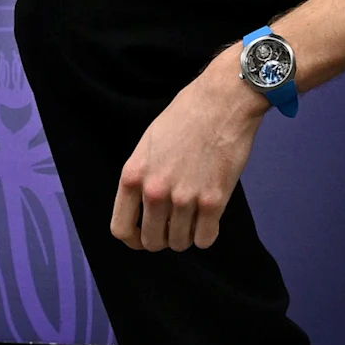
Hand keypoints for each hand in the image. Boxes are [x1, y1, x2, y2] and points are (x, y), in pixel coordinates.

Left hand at [111, 56, 268, 250]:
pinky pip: (206, 238)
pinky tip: (209, 220)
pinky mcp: (214, 201)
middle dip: (162, 238)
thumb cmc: (186, 116)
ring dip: (186, 236)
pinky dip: (207, 235)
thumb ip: (142, 177)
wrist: (223, 101)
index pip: (121, 229)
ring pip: (180, 243)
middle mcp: (155, 191)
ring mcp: (185, 198)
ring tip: (193, 219)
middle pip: (152, 241)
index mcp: (133, 176)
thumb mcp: (148, 144)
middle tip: (174, 226)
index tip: (143, 237)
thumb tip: (144, 208)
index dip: (133, 240)